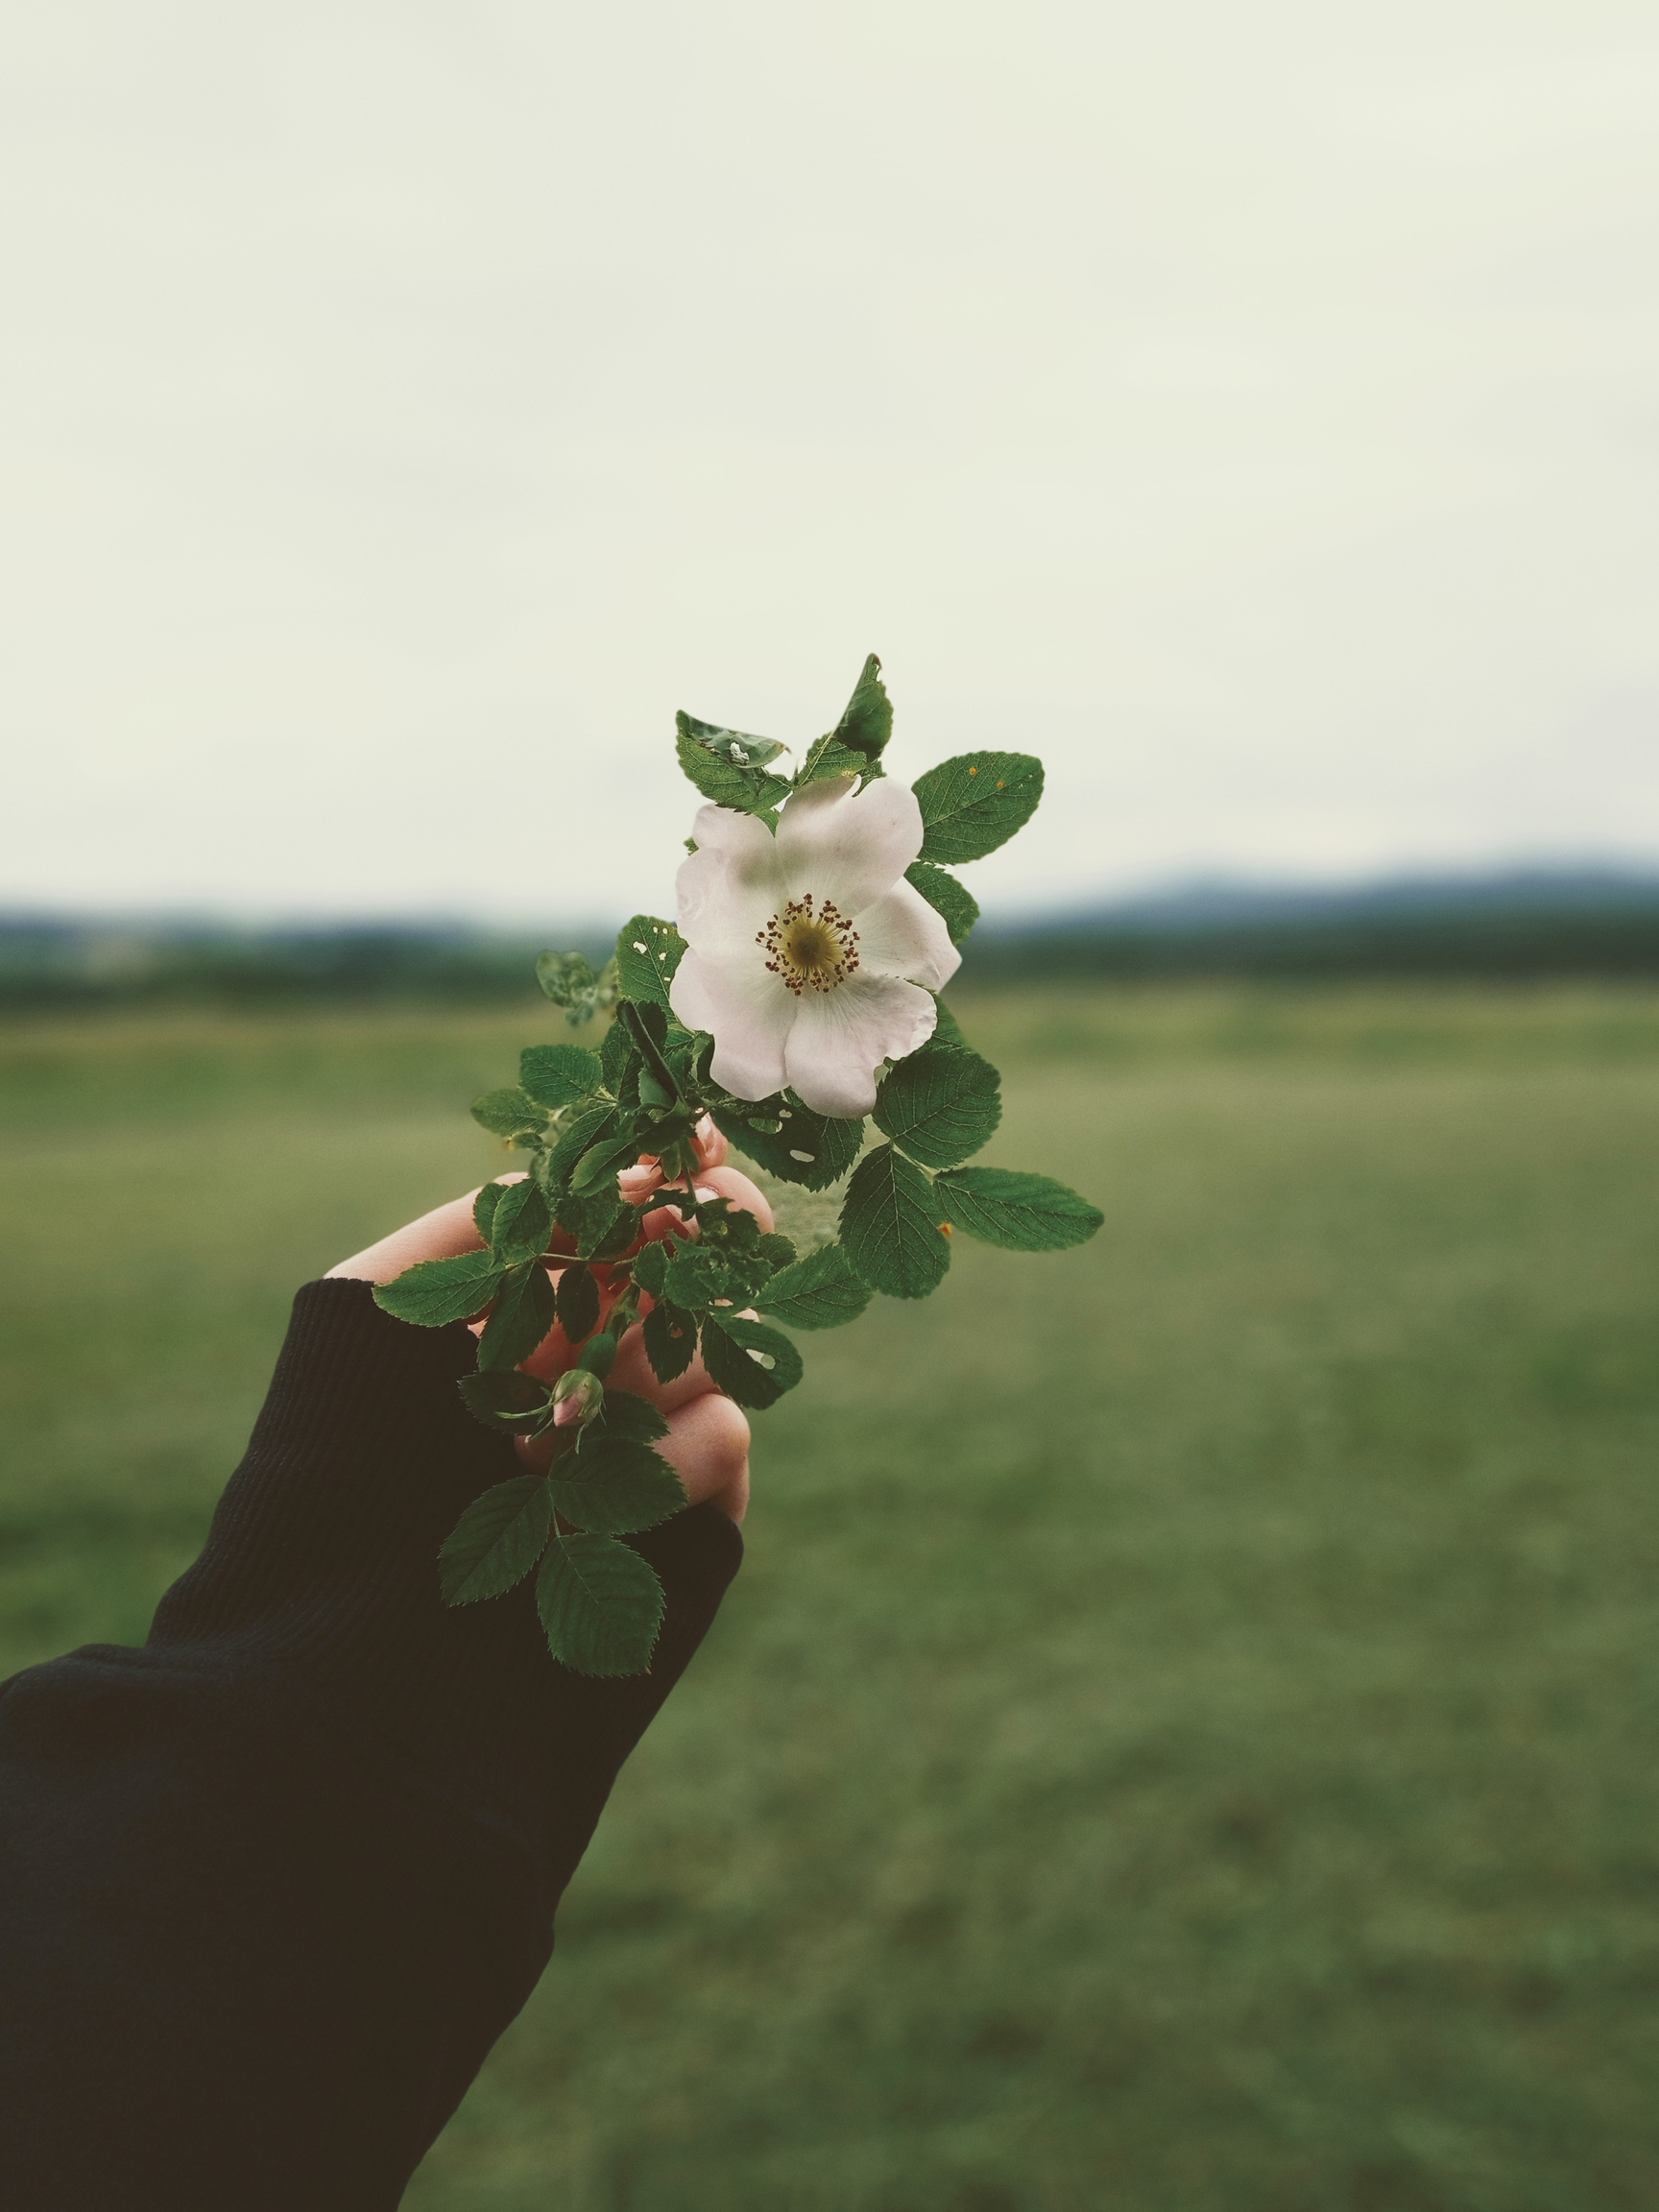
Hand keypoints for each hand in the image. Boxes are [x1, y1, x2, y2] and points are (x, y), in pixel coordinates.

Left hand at [326, 1131, 772, 1523]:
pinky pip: (727, 1433)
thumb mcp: (381, 1302)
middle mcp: (588, 1361)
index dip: (659, 1162)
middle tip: (725, 1215)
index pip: (612, 1208)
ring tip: (565, 1424)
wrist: (360, 1649)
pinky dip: (676, 1447)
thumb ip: (492, 1217)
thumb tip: (631, 1173)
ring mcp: (645, 1434)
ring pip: (713, 1337)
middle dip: (707, 1223)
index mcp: (514, 1302)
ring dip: (666, 1349)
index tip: (695, 1134)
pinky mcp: (693, 1513)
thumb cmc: (348, 1464)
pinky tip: (602, 1491)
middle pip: (687, 1256)